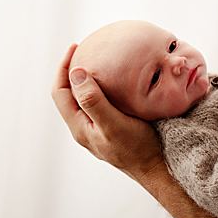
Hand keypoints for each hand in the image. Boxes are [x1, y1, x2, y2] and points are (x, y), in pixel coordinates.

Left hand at [52, 42, 163, 180]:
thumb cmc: (138, 148)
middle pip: (68, 95)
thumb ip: (93, 100)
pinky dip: (101, 88)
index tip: (75, 47)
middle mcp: (85, 128)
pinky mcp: (111, 129)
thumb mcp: (114, 124)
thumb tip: (75, 72)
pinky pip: (98, 104)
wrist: (158, 170)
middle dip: (72, 71)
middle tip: (85, 49)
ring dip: (86, 80)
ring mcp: (97, 130)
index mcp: (79, 126)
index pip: (59, 92)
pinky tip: (116, 80)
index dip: (63, 68)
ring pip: (83, 99)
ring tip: (98, 61)